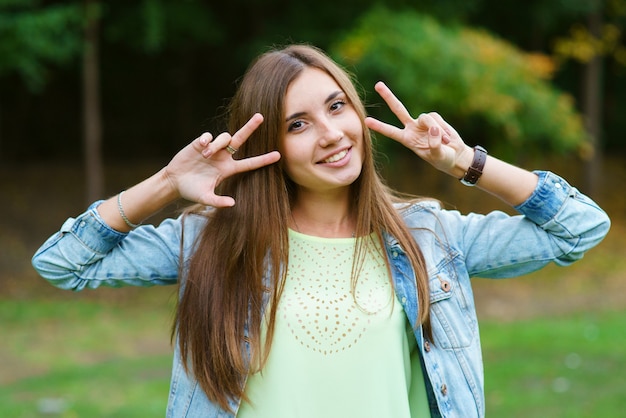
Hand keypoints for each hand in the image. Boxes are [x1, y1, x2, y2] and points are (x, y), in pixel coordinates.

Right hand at [164, 113, 280, 206]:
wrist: (174, 182)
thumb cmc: (191, 191)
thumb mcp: (205, 198)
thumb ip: (218, 202)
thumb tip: (233, 204)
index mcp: (228, 169)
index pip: (250, 163)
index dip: (264, 160)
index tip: (278, 155)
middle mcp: (223, 157)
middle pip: (240, 139)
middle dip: (250, 127)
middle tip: (261, 117)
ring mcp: (212, 149)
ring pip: (223, 138)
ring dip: (217, 145)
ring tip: (205, 155)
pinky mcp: (199, 143)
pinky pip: (208, 136)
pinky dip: (206, 140)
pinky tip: (201, 147)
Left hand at [364, 81, 471, 174]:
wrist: (455, 155)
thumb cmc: (443, 159)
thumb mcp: (438, 156)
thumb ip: (435, 144)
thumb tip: (433, 129)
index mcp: (407, 140)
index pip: (391, 132)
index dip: (379, 126)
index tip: (366, 121)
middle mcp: (412, 128)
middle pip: (398, 109)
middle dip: (389, 97)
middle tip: (377, 84)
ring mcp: (422, 122)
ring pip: (426, 118)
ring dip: (437, 130)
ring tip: (444, 141)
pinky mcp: (434, 118)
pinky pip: (437, 119)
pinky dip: (443, 128)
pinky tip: (447, 137)